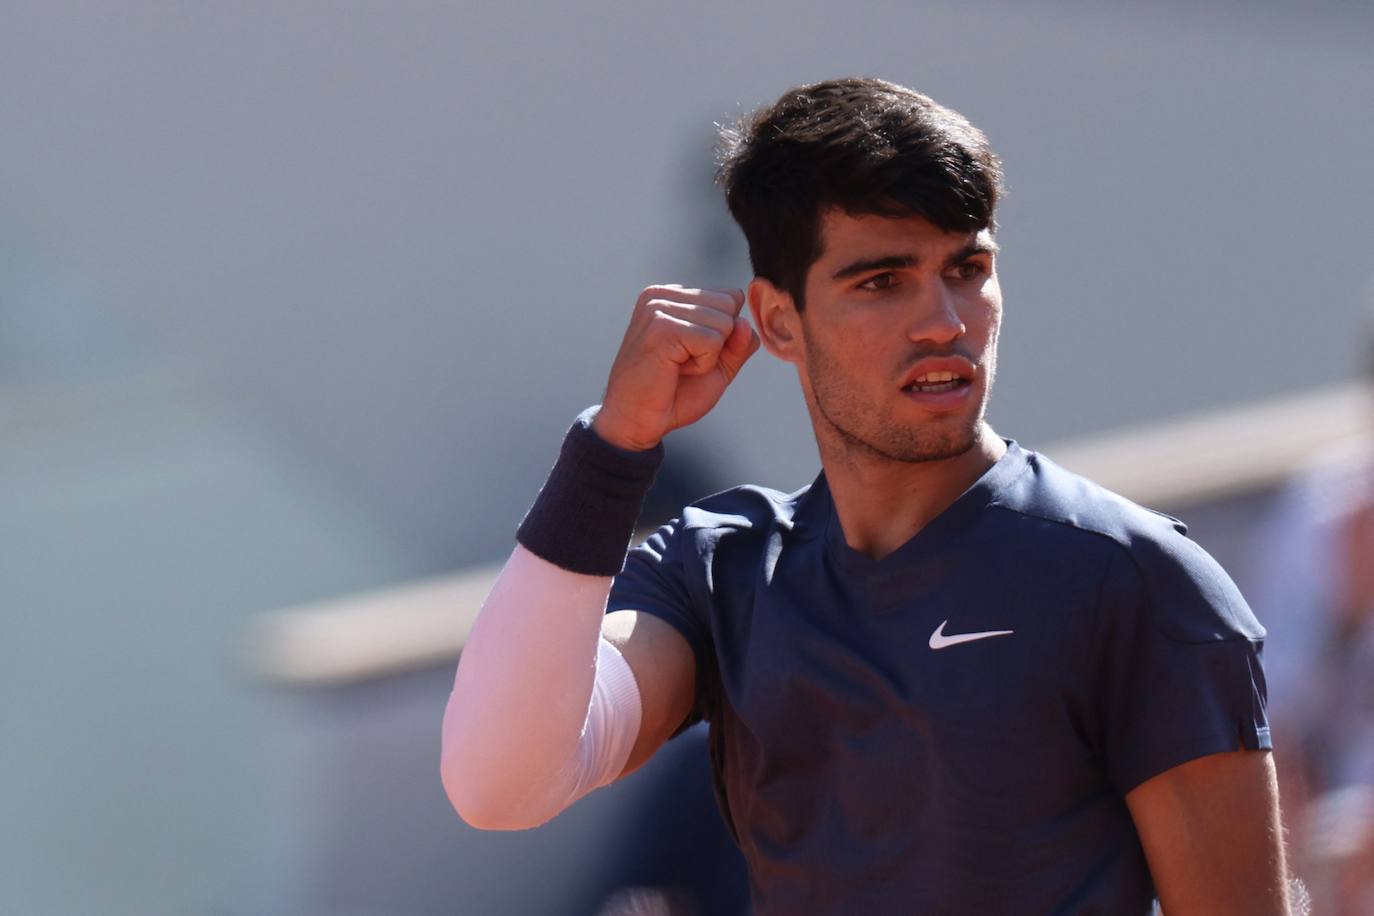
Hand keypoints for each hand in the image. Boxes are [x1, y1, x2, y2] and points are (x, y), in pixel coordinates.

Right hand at [593, 284, 759, 450]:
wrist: (637, 421)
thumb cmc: (672, 394)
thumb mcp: (718, 366)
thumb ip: (738, 343)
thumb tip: (746, 323)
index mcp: (672, 296)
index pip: (731, 297)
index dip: (724, 334)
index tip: (691, 354)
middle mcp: (662, 295)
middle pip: (730, 305)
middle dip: (719, 343)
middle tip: (683, 363)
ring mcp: (659, 308)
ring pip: (724, 322)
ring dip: (709, 356)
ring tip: (677, 366)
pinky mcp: (661, 326)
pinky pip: (712, 340)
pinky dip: (703, 364)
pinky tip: (675, 370)